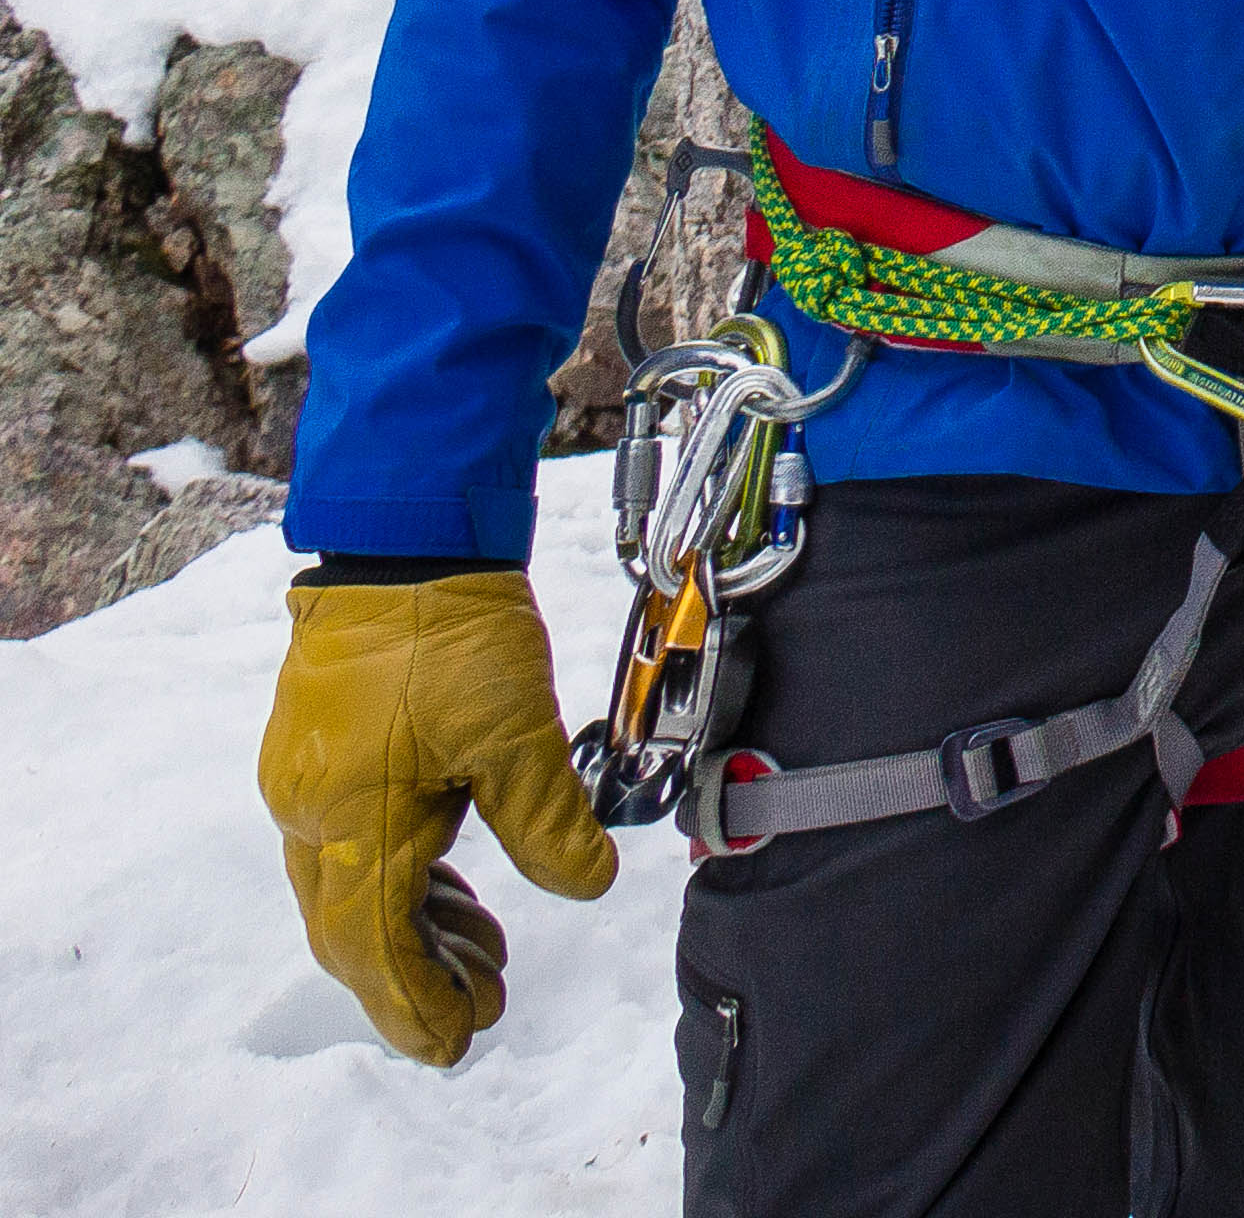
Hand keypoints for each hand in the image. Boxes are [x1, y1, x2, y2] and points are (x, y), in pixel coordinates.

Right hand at [260, 570, 618, 1066]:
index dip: (412, 1002)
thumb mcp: (517, 731)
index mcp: (350, 819)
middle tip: (480, 1015)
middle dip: (415, 980)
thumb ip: (547, 821)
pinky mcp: (327, 759)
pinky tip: (457, 898)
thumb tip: (588, 887)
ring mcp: (312, 786)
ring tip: (486, 964)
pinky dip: (408, 882)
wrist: (405, 543)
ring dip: (418, 933)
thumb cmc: (451, 632)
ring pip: (355, 891)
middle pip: (355, 929)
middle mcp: (313, 814)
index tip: (454, 1044)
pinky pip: (358, 846)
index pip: (372, 943)